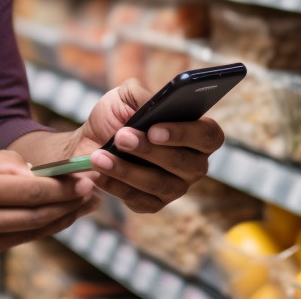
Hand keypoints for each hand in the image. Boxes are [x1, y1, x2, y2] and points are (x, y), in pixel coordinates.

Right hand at [0, 146, 98, 278]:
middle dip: (66, 205)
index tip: (84, 179)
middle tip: (89, 195)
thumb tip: (35, 173)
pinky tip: (35, 221)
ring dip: (53, 222)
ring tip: (74, 209)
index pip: (30, 191)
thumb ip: (0, 162)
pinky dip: (20, 233)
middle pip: (34, 217)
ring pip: (24, 235)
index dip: (62, 186)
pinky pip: (4, 247)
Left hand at [76, 79, 224, 213]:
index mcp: (196, 133)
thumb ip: (141, 95)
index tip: (154, 129)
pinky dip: (116, 186)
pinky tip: (98, 173)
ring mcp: (176, 186)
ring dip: (127, 170)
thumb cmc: (117, 115)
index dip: (185, 133)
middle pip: (185, 163)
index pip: (209, 135)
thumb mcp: (126, 95)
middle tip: (121, 137)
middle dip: (149, 150)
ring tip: (100, 156)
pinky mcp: (153, 204)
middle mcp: (193, 163)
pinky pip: (139, 199)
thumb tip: (151, 104)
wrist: (91, 139)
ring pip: (160, 184)